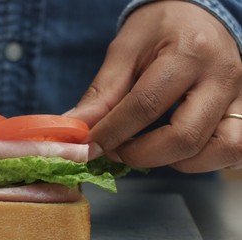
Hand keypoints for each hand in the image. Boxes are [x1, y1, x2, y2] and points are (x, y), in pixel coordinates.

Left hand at [66, 1, 241, 171]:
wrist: (197, 17)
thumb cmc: (160, 29)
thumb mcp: (124, 51)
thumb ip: (102, 93)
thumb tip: (76, 129)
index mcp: (188, 53)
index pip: (145, 106)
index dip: (111, 133)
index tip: (86, 147)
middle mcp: (222, 77)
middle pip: (184, 137)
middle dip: (140, 155)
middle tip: (115, 150)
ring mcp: (240, 96)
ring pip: (217, 150)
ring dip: (173, 162)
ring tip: (145, 149)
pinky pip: (233, 150)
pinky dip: (201, 160)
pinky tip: (173, 150)